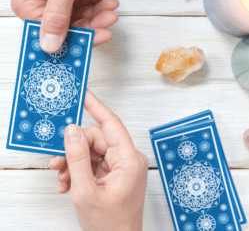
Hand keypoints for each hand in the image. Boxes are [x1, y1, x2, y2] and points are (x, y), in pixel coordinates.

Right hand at [11, 0, 118, 52]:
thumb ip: (59, 16)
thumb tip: (50, 47)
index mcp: (29, 7)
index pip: (57, 35)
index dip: (82, 37)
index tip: (103, 35)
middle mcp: (37, 6)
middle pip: (71, 25)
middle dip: (95, 20)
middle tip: (111, 15)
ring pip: (78, 15)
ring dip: (97, 8)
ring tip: (111, 1)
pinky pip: (78, 2)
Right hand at [49, 89, 147, 230]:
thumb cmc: (109, 225)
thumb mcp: (86, 191)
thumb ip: (78, 159)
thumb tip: (72, 131)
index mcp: (129, 160)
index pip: (111, 124)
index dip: (96, 107)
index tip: (84, 95)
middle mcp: (129, 159)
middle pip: (97, 139)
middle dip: (74, 149)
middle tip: (56, 161)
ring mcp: (123, 166)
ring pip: (94, 151)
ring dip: (74, 161)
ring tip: (60, 177)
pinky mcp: (116, 172)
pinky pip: (95, 162)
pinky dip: (80, 169)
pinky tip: (68, 182)